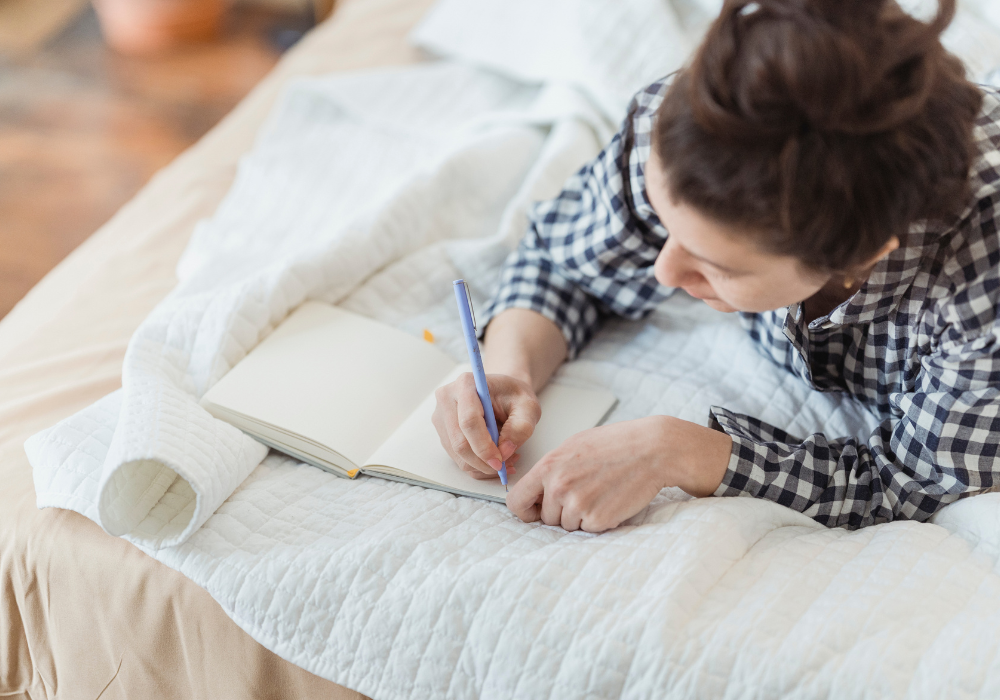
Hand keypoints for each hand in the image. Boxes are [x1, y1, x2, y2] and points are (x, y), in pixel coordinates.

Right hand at [432, 372, 541, 479]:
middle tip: (506, 466)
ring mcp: (441, 416)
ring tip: (506, 459)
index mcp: (466, 384)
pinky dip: (478, 466)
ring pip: (457, 455)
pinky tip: (495, 459)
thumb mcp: (528, 407)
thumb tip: (504, 451)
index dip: (483, 446)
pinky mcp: (443, 432)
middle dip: (483, 462)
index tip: (500, 461)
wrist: (502, 392)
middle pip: (459, 442)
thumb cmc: (514, 396)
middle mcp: (447, 398)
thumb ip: (521, 427)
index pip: (469, 421)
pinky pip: (457, 459)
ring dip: (482, 466)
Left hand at [506, 416, 731, 531]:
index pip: (516, 501)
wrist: (652, 450)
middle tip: (585, 492)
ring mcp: (578, 505)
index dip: (526, 509)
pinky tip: (611, 500)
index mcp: (548, 467)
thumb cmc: (615, 444)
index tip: (535, 510)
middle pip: (546, 518)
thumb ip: (551, 470)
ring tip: (600, 492)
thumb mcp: (573, 447)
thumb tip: (535, 490)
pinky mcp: (598, 519)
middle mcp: (558, 487)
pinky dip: (599, 520)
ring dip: (581, 516)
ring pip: (567, 526)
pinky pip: (588, 529)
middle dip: (561, 512)